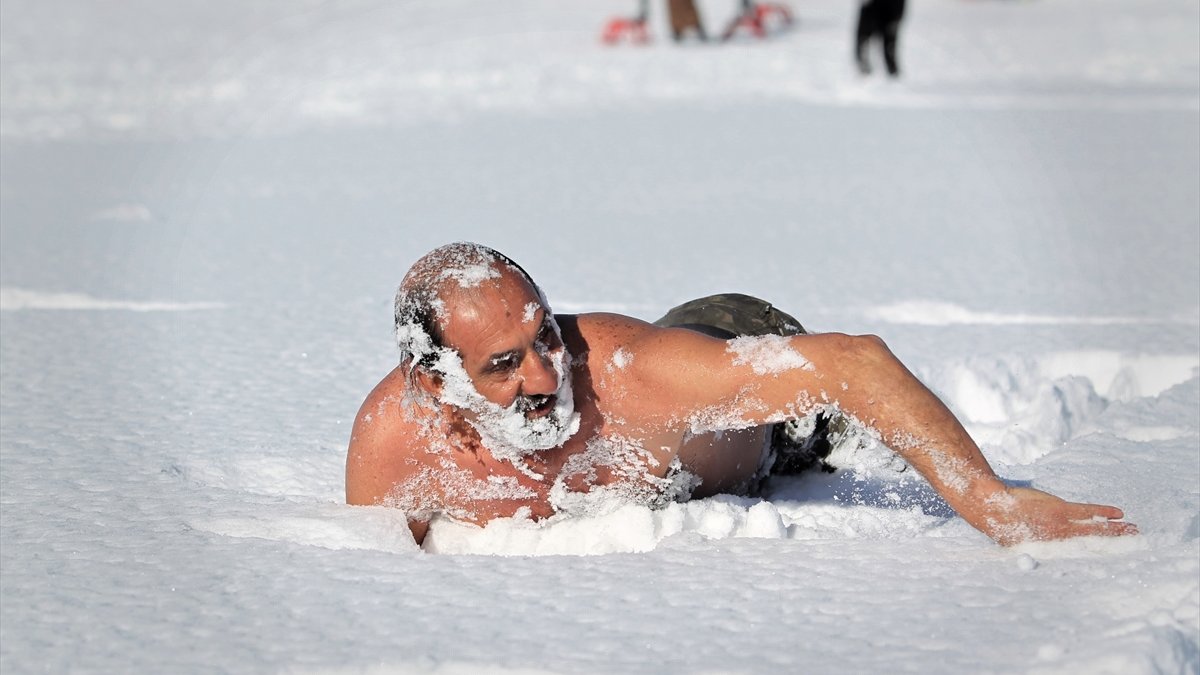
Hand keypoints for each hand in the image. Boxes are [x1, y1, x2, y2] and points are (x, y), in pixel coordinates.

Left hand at [978, 486, 1137, 545]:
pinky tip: (1118, 513)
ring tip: (1134, 531)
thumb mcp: (1018, 543)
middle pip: (1092, 546)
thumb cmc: (1002, 525)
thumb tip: (1036, 558)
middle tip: (1135, 547)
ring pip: (1094, 529)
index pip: (1078, 558)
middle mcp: (1059, 542)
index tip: (1112, 564)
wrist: (991, 507)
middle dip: (1114, 547)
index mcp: (1051, 552)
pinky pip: (1087, 511)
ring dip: (1116, 530)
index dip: (1096, 560)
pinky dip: (1103, 512)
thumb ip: (1033, 549)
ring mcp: (1060, 525)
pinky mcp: (1059, 509)